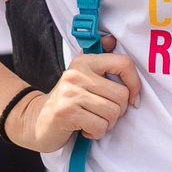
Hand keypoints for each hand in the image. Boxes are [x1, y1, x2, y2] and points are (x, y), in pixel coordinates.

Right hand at [17, 36, 140, 152]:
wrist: (37, 120)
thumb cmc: (68, 100)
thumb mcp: (83, 76)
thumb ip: (98, 59)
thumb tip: (111, 39)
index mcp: (85, 62)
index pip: (123, 64)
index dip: (135, 83)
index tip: (132, 98)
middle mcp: (77, 74)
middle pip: (121, 95)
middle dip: (118, 111)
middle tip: (103, 114)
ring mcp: (70, 92)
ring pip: (112, 112)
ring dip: (107, 124)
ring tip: (93, 121)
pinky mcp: (66, 112)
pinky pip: (99, 126)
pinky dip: (96, 133)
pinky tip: (84, 129)